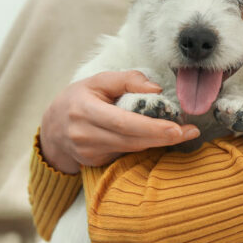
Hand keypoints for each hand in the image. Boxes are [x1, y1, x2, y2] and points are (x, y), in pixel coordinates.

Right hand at [39, 71, 199, 173]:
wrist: (52, 128)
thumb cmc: (78, 98)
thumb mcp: (98, 80)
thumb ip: (127, 80)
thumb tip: (156, 89)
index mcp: (84, 110)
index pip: (123, 122)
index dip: (151, 128)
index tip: (176, 129)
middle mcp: (85, 134)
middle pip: (131, 140)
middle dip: (163, 138)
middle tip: (190, 132)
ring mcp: (89, 152)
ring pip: (131, 149)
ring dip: (158, 142)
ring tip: (183, 133)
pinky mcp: (94, 162)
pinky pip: (125, 153)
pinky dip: (143, 146)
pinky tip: (158, 138)